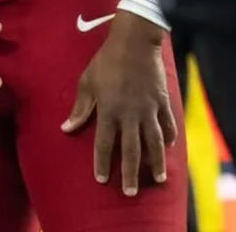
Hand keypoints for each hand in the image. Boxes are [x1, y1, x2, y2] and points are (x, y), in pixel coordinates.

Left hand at [61, 10, 177, 195]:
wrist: (134, 42)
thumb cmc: (105, 61)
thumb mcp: (87, 82)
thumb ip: (80, 108)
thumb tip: (66, 128)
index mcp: (108, 111)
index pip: (103, 144)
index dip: (102, 163)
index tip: (101, 180)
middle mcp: (129, 115)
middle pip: (130, 151)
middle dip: (130, 174)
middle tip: (130, 192)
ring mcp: (149, 110)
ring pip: (153, 143)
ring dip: (155, 163)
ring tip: (156, 180)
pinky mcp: (162, 102)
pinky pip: (168, 125)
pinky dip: (169, 138)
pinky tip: (168, 149)